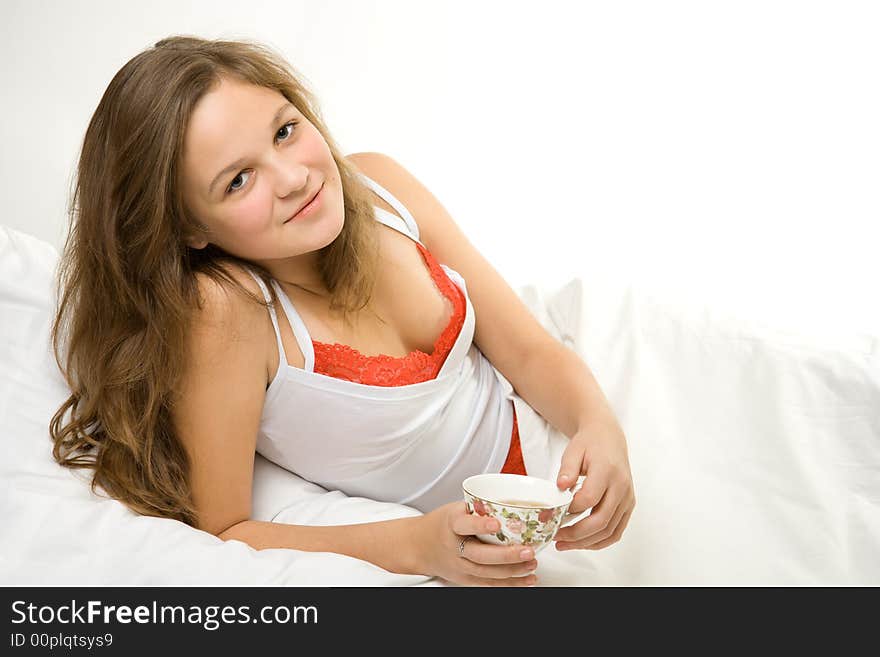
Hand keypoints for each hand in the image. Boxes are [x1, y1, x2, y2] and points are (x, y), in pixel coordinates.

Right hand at [413, 501, 539, 586]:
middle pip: (480, 555)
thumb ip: (480, 508)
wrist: (419, 545)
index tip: (496, 523)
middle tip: (528, 550)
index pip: (464, 525)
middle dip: (507, 555)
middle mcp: (453, 547)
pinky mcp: (464, 578)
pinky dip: (510, 583)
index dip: (480, 525)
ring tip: (532, 563)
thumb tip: (513, 502)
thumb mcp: (456, 508)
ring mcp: (459, 565)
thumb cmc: (442, 524)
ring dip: (513, 570)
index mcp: (451, 524)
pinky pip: (489, 584)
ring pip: (487, 572)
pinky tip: (526, 578)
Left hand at [553, 411, 635, 549]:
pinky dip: (599, 541)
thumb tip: (560, 487)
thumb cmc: (589, 444)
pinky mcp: (628, 506)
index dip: (570, 509)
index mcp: (607, 471)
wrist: (609, 438)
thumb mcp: (573, 451)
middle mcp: (621, 487)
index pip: (589, 498)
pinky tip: (581, 543)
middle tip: (555, 537)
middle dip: (576, 534)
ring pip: (609, 531)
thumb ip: (567, 470)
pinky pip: (616, 531)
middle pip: (601, 520)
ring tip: (564, 544)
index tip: (553, 513)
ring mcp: (627, 499)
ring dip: (586, 542)